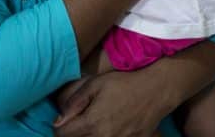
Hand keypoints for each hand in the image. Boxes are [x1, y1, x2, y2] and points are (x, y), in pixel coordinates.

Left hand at [53, 70, 170, 136]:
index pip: (62, 134)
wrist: (156, 89)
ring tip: (98, 124)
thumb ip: (75, 101)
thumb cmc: (125, 83)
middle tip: (83, 122)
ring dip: (91, 136)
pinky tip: (112, 128)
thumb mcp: (97, 83)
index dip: (61, 126)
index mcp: (91, 122)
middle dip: (76, 133)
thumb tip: (58, 120)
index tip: (66, 120)